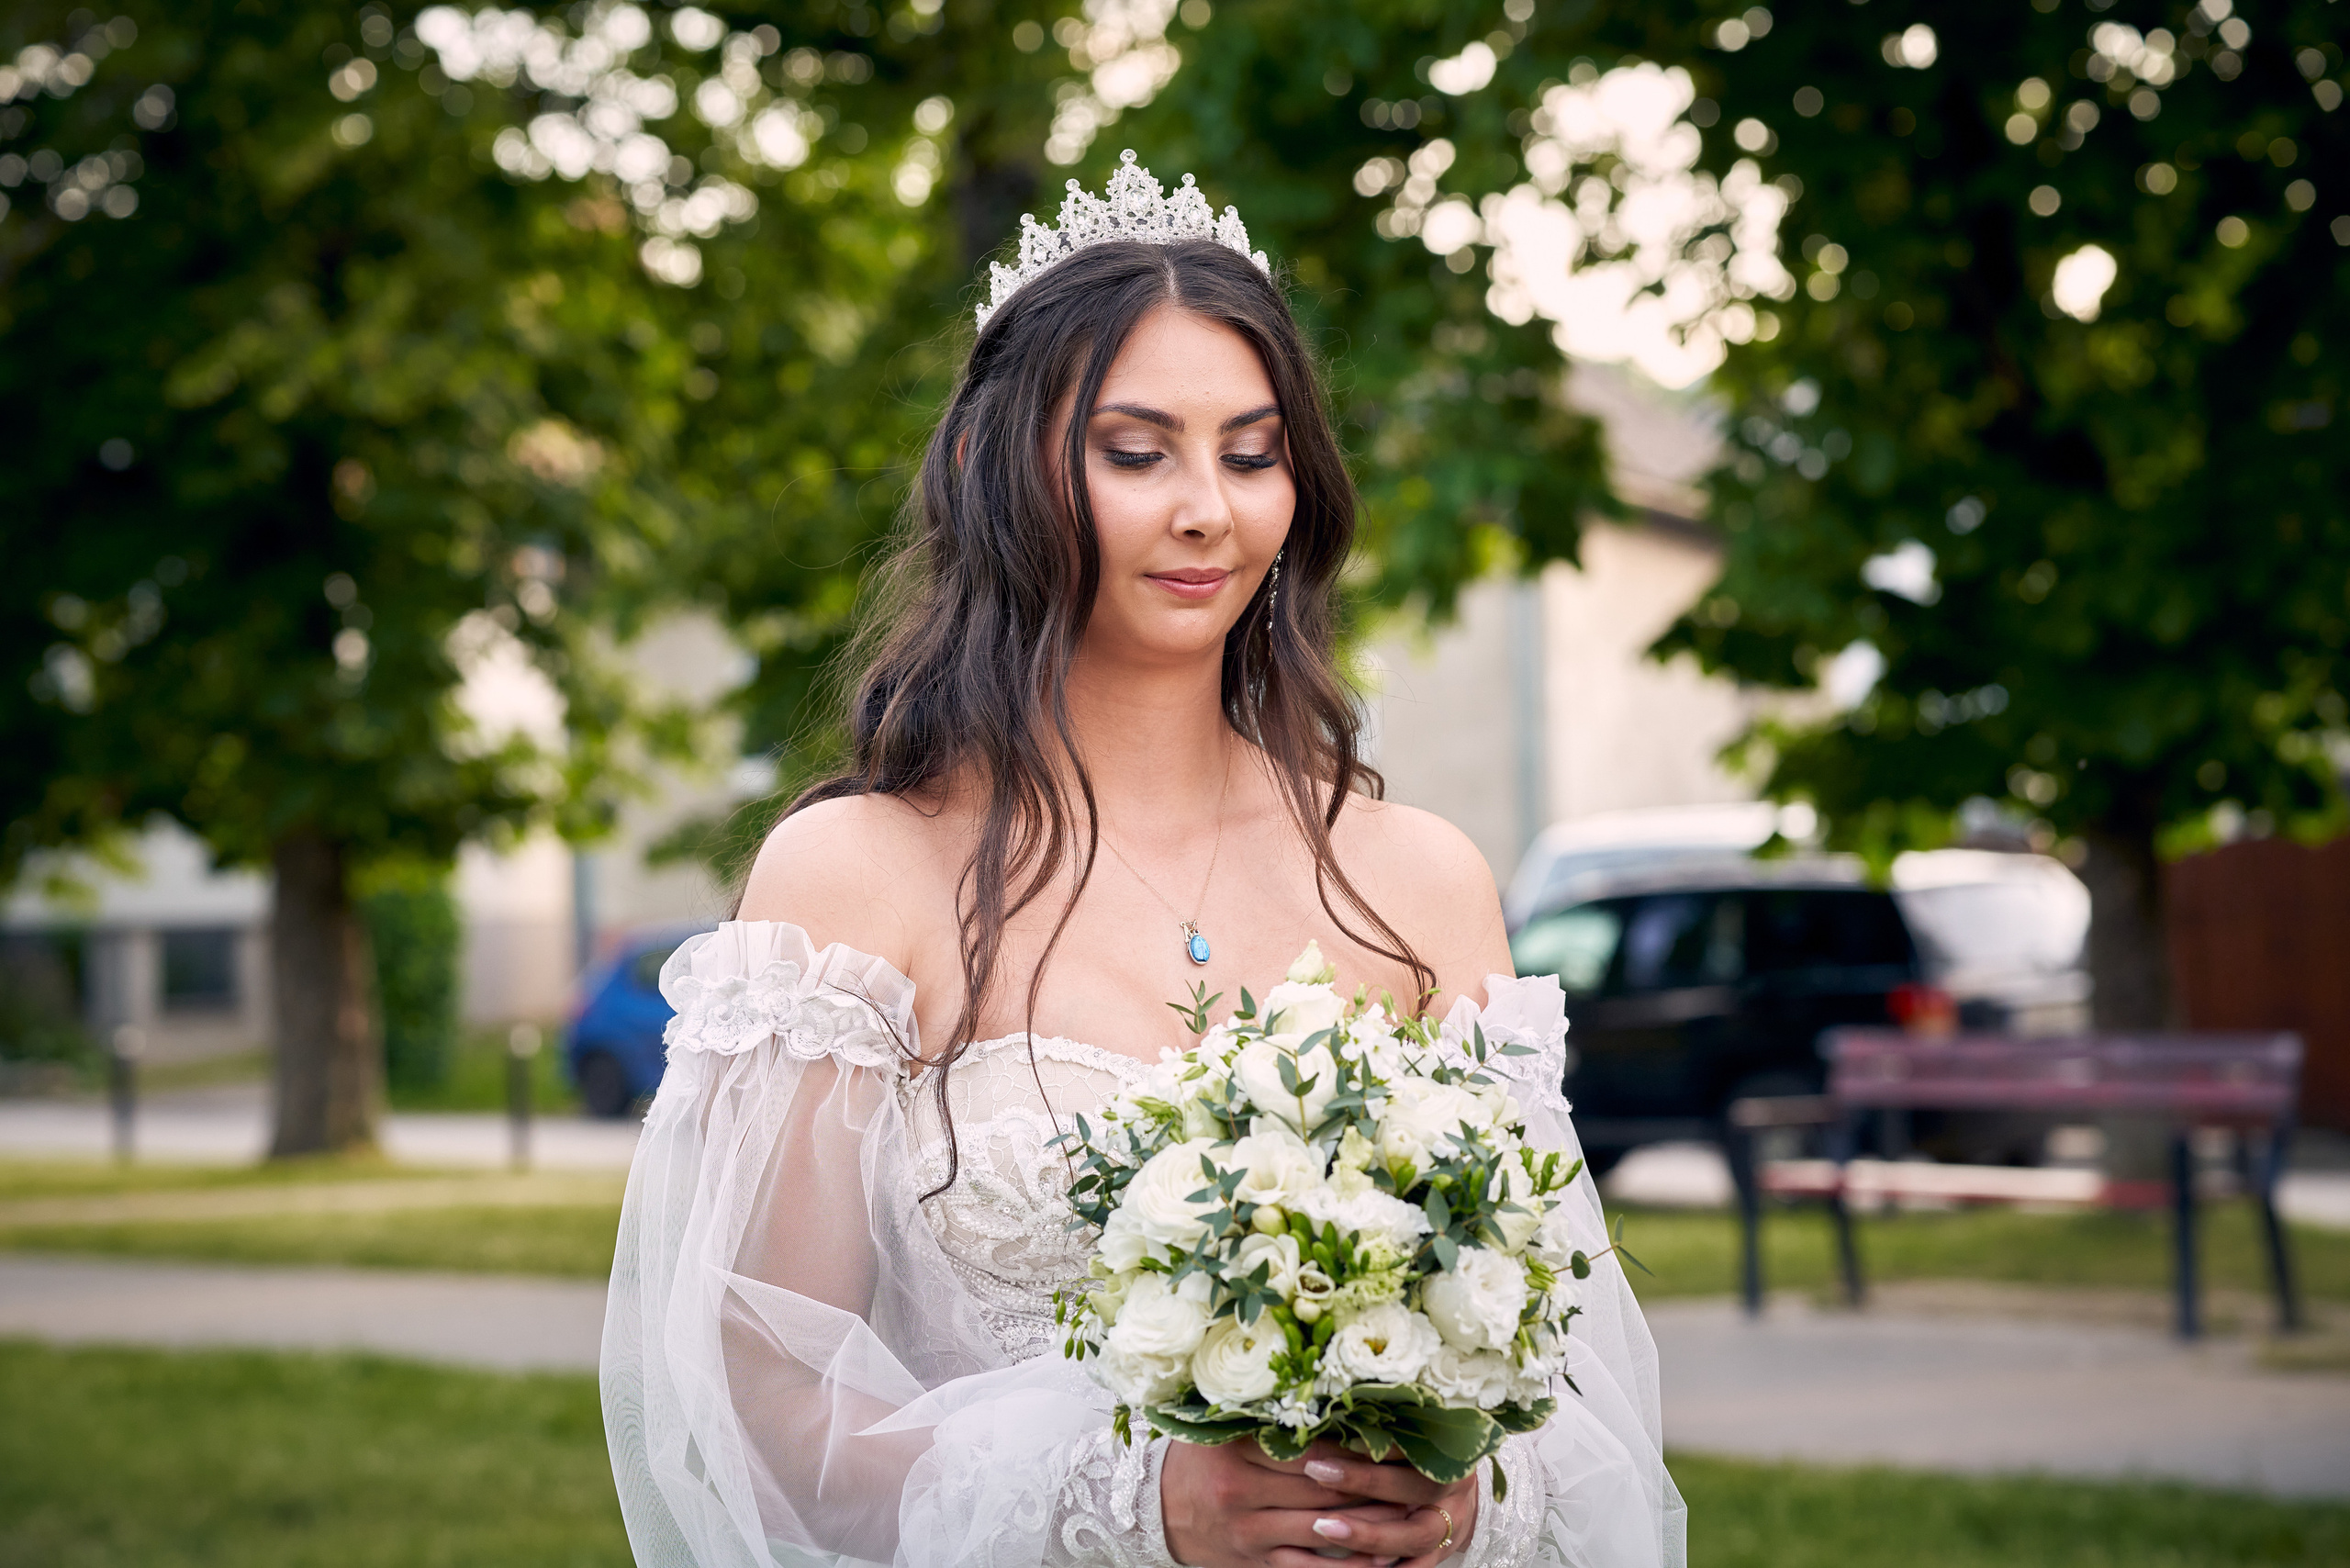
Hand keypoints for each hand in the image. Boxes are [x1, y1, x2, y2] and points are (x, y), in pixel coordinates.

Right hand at [1161, 1438, 1477, 1567]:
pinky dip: (1348, 1566)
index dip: (1354, 1446)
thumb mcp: (1223, 1427)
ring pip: (1323, 1530)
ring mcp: (1249, 1533)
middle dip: (1372, 1486)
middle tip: (1418, 1475)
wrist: (1159, 1512)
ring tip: (1411, 1514)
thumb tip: (1332, 1392)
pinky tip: (1381, 1557)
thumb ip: (1267, 1412)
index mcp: (1234, 1450)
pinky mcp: (1257, 1564)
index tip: (1395, 1439)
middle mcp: (1240, 1492)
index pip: (1307, 1447)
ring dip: (1371, 1526)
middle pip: (1321, 1488)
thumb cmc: (1203, 1458)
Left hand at [1297, 1442, 1478, 1567]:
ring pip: (1415, 1536)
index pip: (1416, 1442)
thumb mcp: (1416, 1436)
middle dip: (1367, 1481)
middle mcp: (1454, 1490)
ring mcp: (1451, 1527)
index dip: (1378, 1442)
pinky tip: (1359, 1564)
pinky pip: (1417, 1566)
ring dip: (1369, 1534)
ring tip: (1323, 1526)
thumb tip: (1333, 1418)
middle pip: (1417, 1487)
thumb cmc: (1428, 1458)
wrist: (1460, 1498)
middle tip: (1319, 1472)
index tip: (1341, 1435)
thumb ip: (1384, 1432)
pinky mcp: (1440, 1554)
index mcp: (1449, 1450)